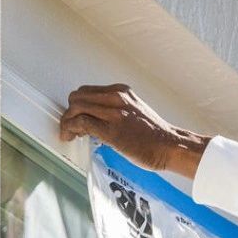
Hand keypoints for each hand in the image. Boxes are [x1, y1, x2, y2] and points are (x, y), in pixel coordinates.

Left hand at [59, 84, 210, 177]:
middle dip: (69, 112)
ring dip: (67, 122)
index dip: (77, 105)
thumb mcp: (135, 111)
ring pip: (76, 107)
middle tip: (70, 127)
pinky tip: (73, 137)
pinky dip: (72, 129)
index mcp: (122, 92)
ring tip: (69, 134)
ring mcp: (114, 113)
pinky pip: (82, 123)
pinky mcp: (111, 130)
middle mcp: (116, 98)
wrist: (170, 146)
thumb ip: (117, 109)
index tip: (76, 117)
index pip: (88, 91)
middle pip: (77, 97)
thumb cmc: (156, 135)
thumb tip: (98, 118)